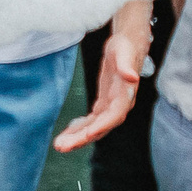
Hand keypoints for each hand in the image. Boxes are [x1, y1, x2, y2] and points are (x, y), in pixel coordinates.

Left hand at [55, 20, 148, 149]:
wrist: (127, 44)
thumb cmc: (126, 47)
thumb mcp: (124, 52)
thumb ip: (126, 66)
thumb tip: (131, 78)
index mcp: (125, 96)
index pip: (113, 116)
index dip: (100, 126)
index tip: (86, 135)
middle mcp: (119, 105)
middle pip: (101, 126)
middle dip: (82, 138)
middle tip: (61, 147)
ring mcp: (111, 106)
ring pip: (94, 127)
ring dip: (77, 137)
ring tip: (59, 145)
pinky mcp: (104, 103)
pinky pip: (91, 120)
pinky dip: (79, 127)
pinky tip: (67, 134)